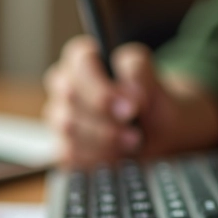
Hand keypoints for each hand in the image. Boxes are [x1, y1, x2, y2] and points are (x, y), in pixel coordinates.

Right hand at [42, 36, 217, 165]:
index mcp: (83, 60)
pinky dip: (98, 157)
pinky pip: (69, 153)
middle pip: (69, 95)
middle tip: (134, 127)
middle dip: (105, 116)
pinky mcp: (61, 145)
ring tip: (132, 141)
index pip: (80, 61)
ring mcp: (59, 117)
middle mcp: (65, 86)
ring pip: (67, 127)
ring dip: (105, 139)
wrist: (158, 135)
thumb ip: (141, 73)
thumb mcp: (156, 82)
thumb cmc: (152, 103)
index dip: (103, 85)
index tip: (131, 106)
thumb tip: (129, 87)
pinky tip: (117, 154)